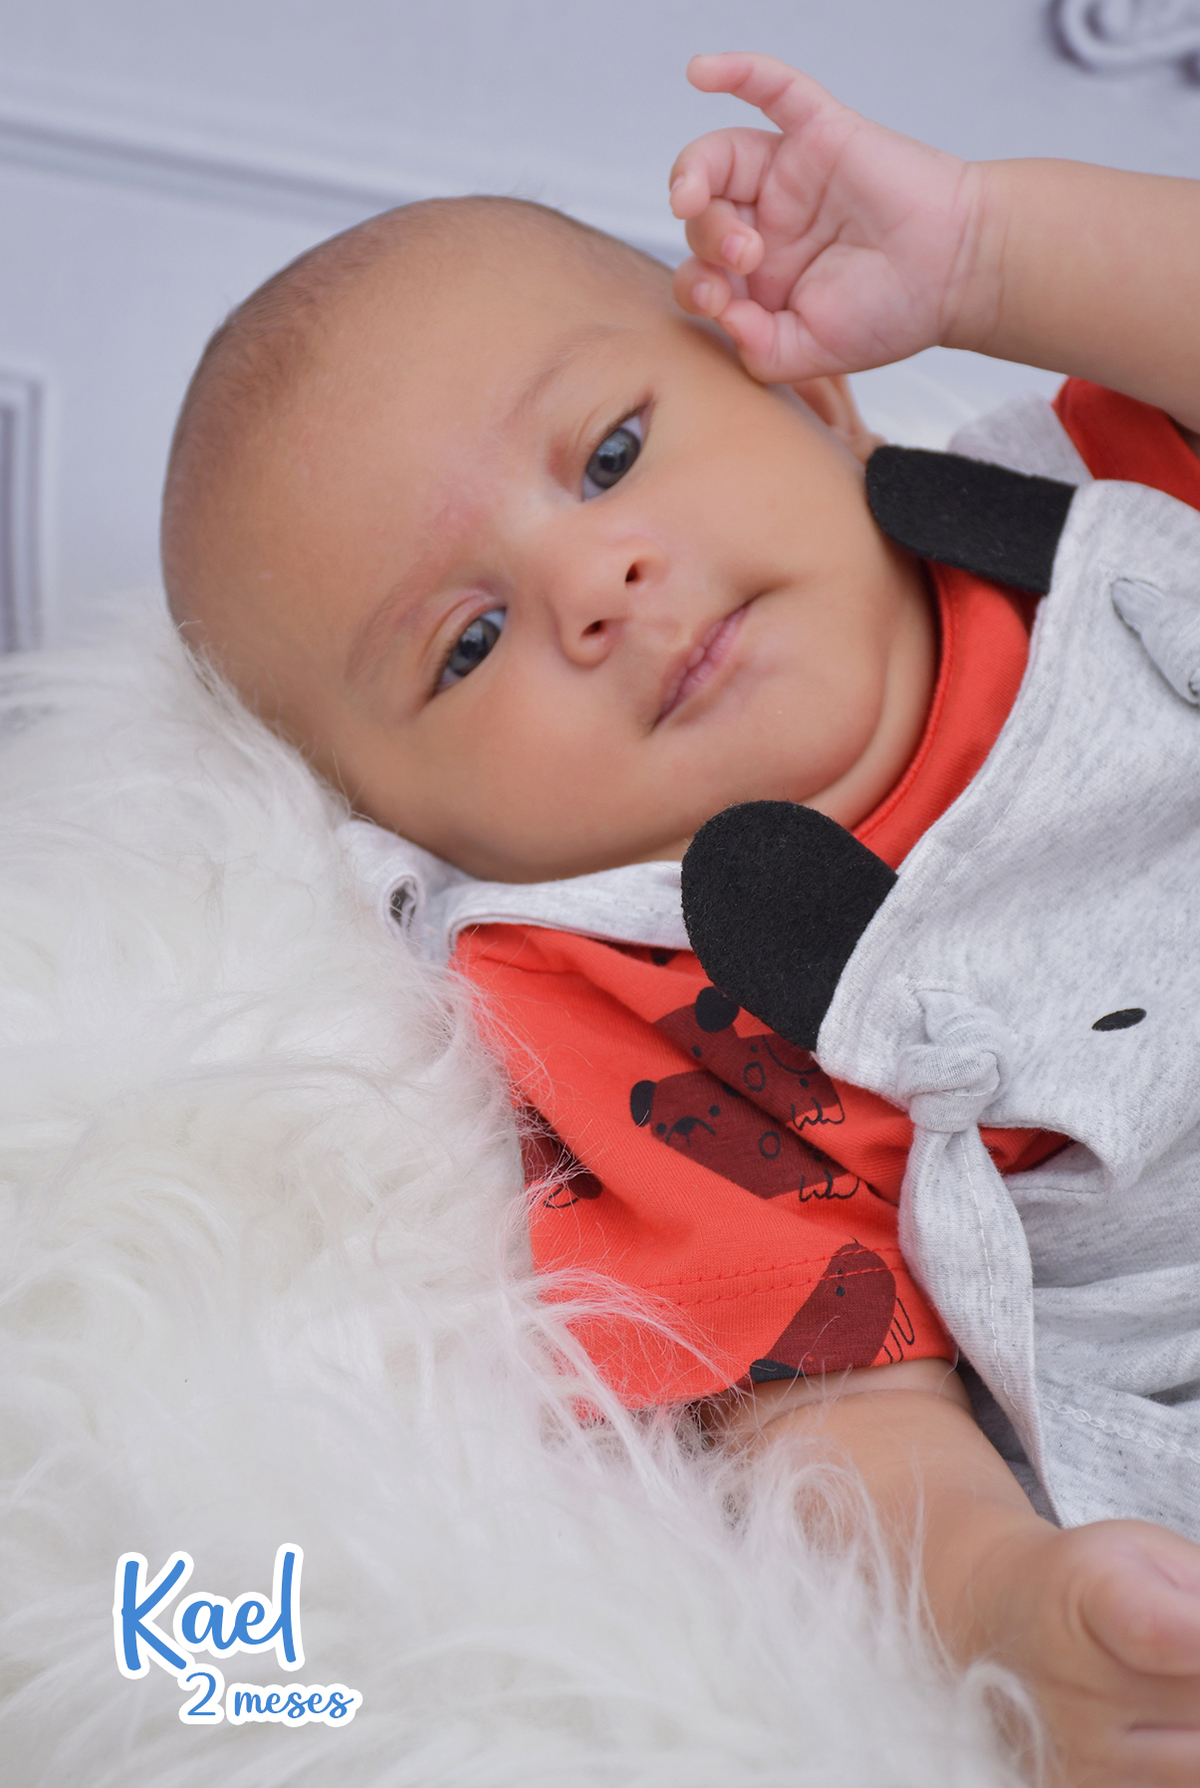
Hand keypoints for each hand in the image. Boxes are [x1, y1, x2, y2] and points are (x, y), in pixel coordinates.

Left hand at [669, 52, 984, 386]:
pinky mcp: (821, 133)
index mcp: (760, 278)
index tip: (724, 303)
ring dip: (695, 176)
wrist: (957, 275)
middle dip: (706, 238)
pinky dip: (738, 72)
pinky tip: (700, 71)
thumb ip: (758, 349)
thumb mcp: (810, 353)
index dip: (694, 286)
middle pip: (701, 216)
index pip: (699, 273)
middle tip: (749, 256)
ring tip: (695, 198)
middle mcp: (768, 223)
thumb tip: (718, 314)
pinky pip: (774, 90)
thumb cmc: (892, 313)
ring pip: (718, 157)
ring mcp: (791, 176)